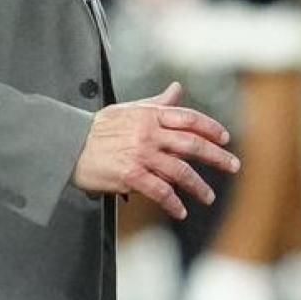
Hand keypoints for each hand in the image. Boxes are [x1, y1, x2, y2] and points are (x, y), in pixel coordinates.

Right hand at [72, 82, 238, 219]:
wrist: (67, 145)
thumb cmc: (99, 128)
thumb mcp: (129, 109)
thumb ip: (157, 103)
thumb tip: (177, 88)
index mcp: (152, 115)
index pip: (190, 119)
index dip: (211, 128)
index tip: (225, 139)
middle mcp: (150, 133)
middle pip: (192, 145)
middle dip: (217, 157)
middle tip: (233, 166)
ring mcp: (141, 155)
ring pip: (180, 171)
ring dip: (198, 186)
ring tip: (209, 196)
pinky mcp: (131, 175)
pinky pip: (159, 191)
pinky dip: (173, 203)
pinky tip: (181, 211)